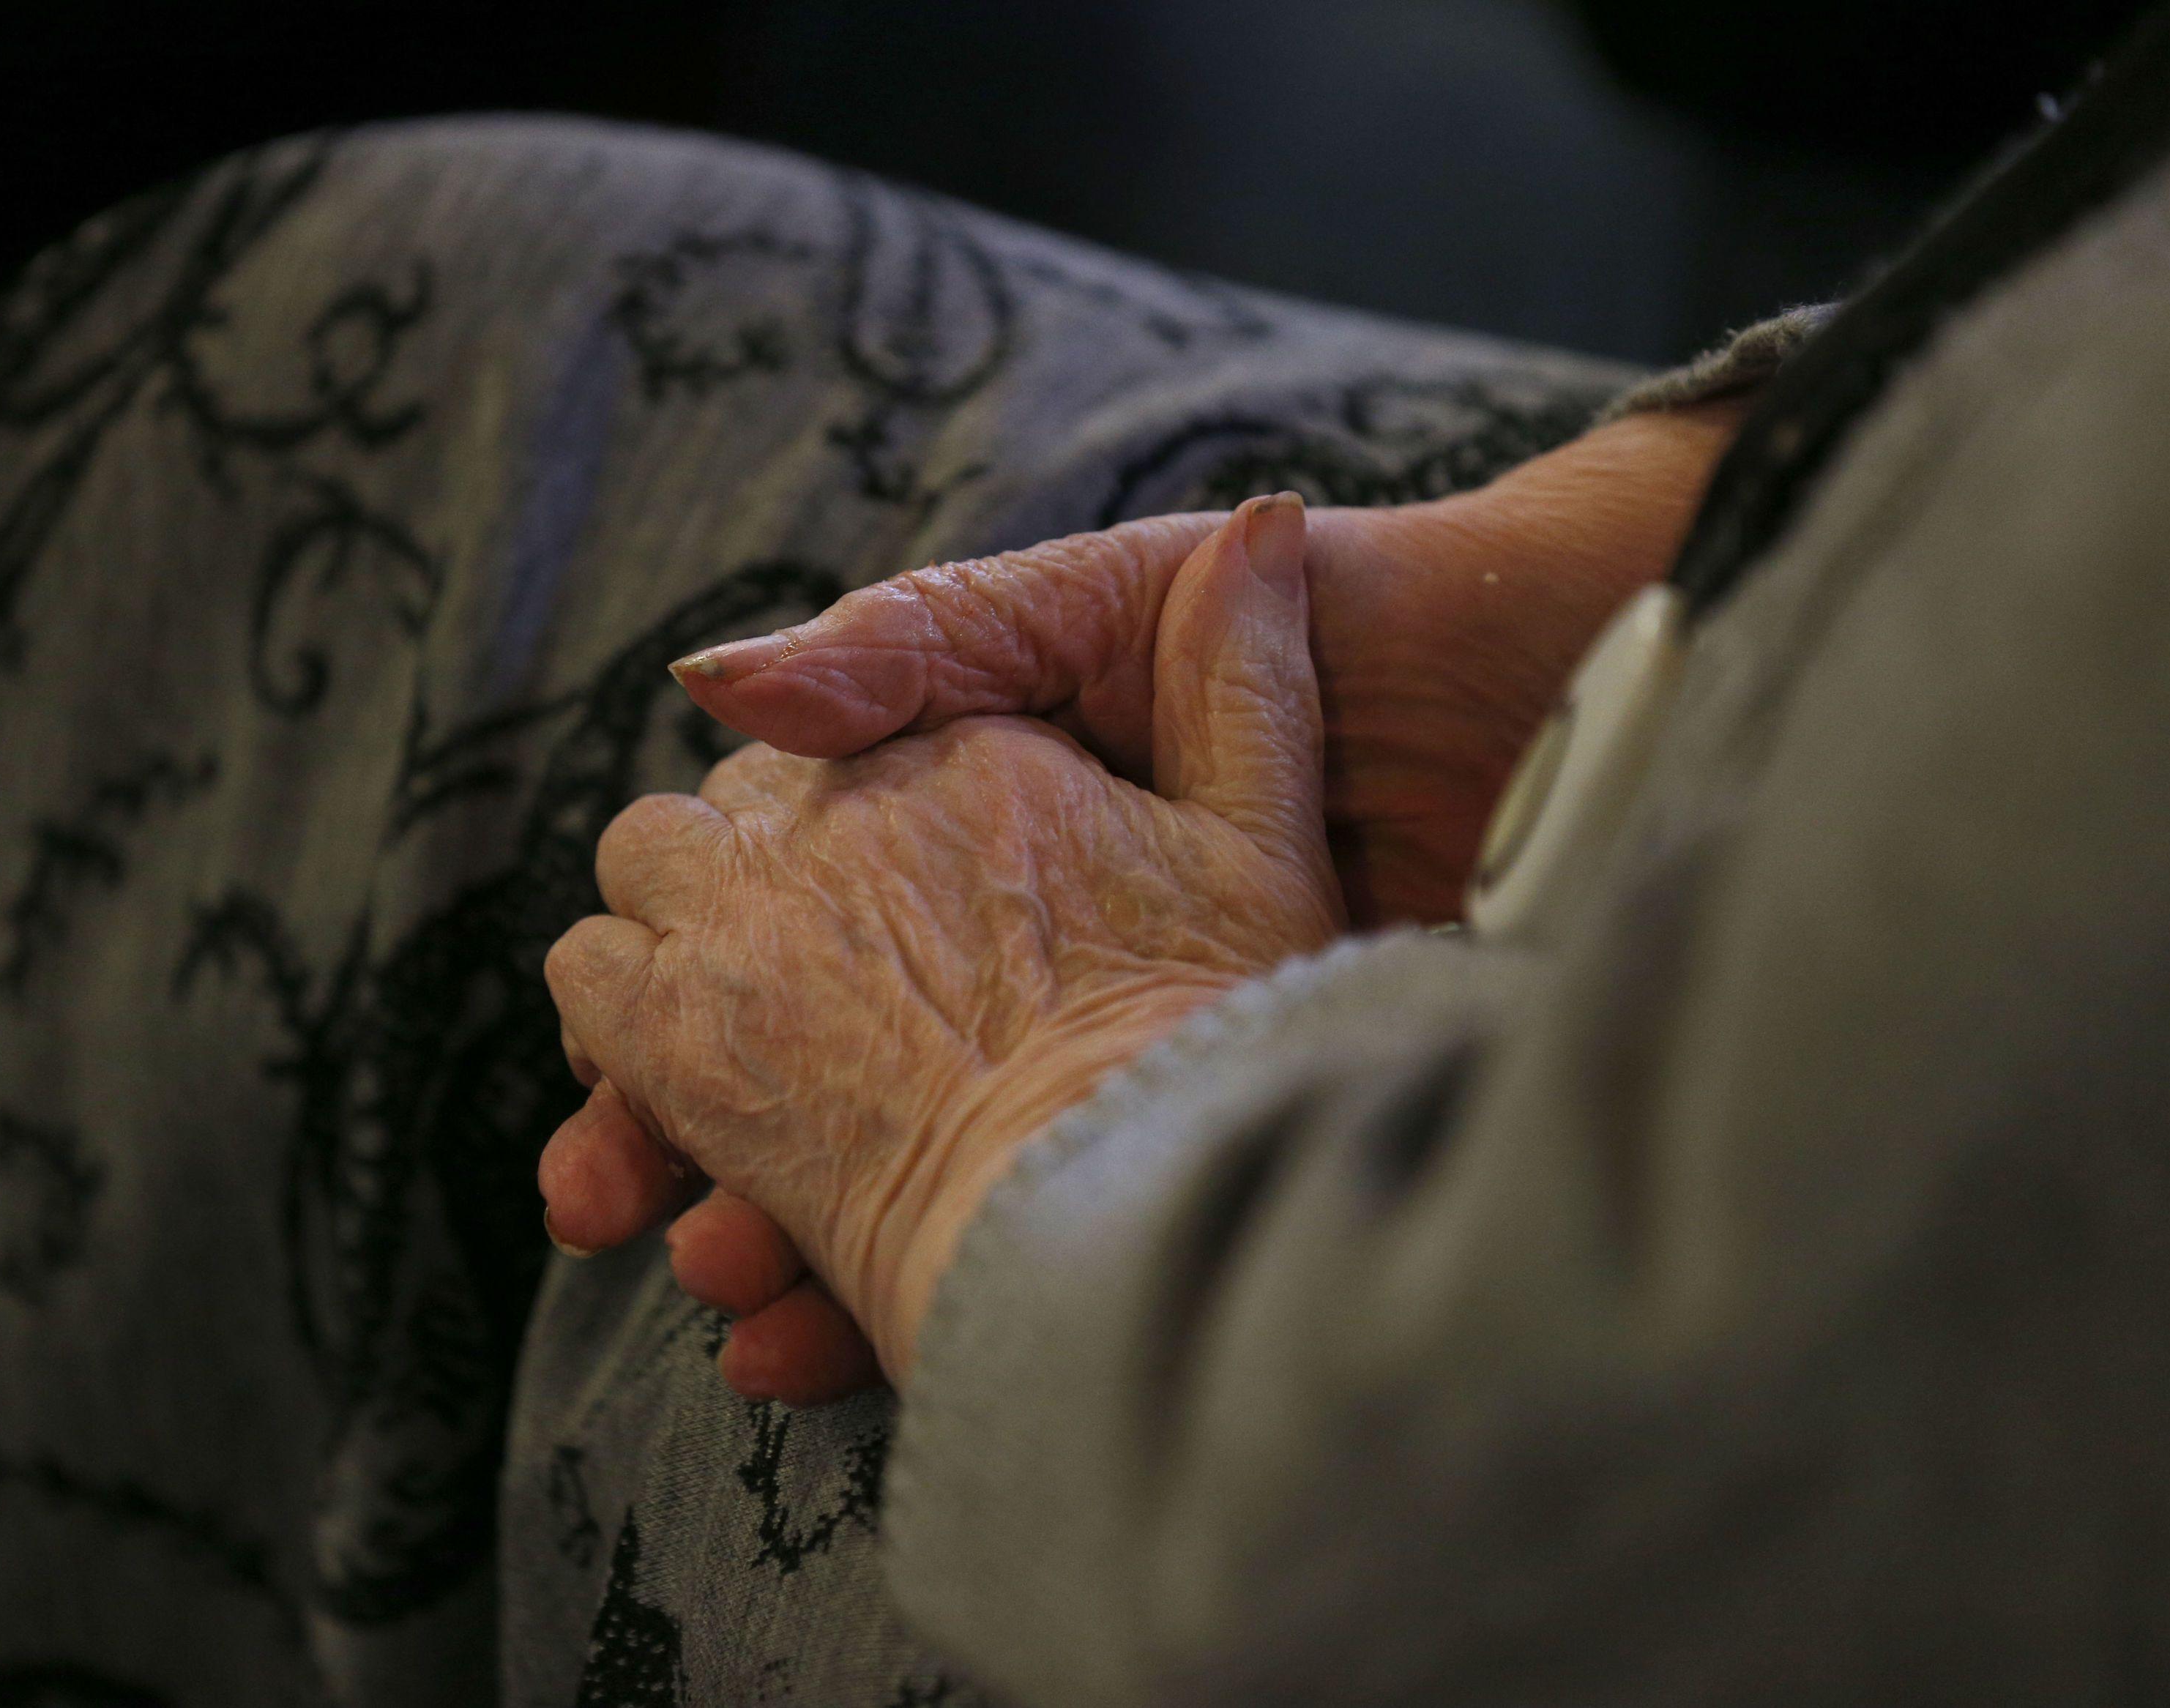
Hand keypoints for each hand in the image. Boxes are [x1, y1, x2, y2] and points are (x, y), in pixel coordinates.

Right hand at [546, 402, 1744, 1402]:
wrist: (1562, 697)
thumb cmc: (1347, 618)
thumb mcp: (1103, 607)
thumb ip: (915, 645)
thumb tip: (707, 681)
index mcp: (976, 820)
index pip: (770, 932)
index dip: (664, 1005)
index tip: (606, 1084)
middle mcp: (1017, 941)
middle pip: (802, 1063)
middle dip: (689, 1138)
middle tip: (614, 1201)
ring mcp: (1100, 1034)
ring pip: (900, 1161)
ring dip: (787, 1225)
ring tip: (724, 1279)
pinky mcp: (1199, 1105)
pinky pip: (1048, 1215)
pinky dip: (933, 1280)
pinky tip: (841, 1331)